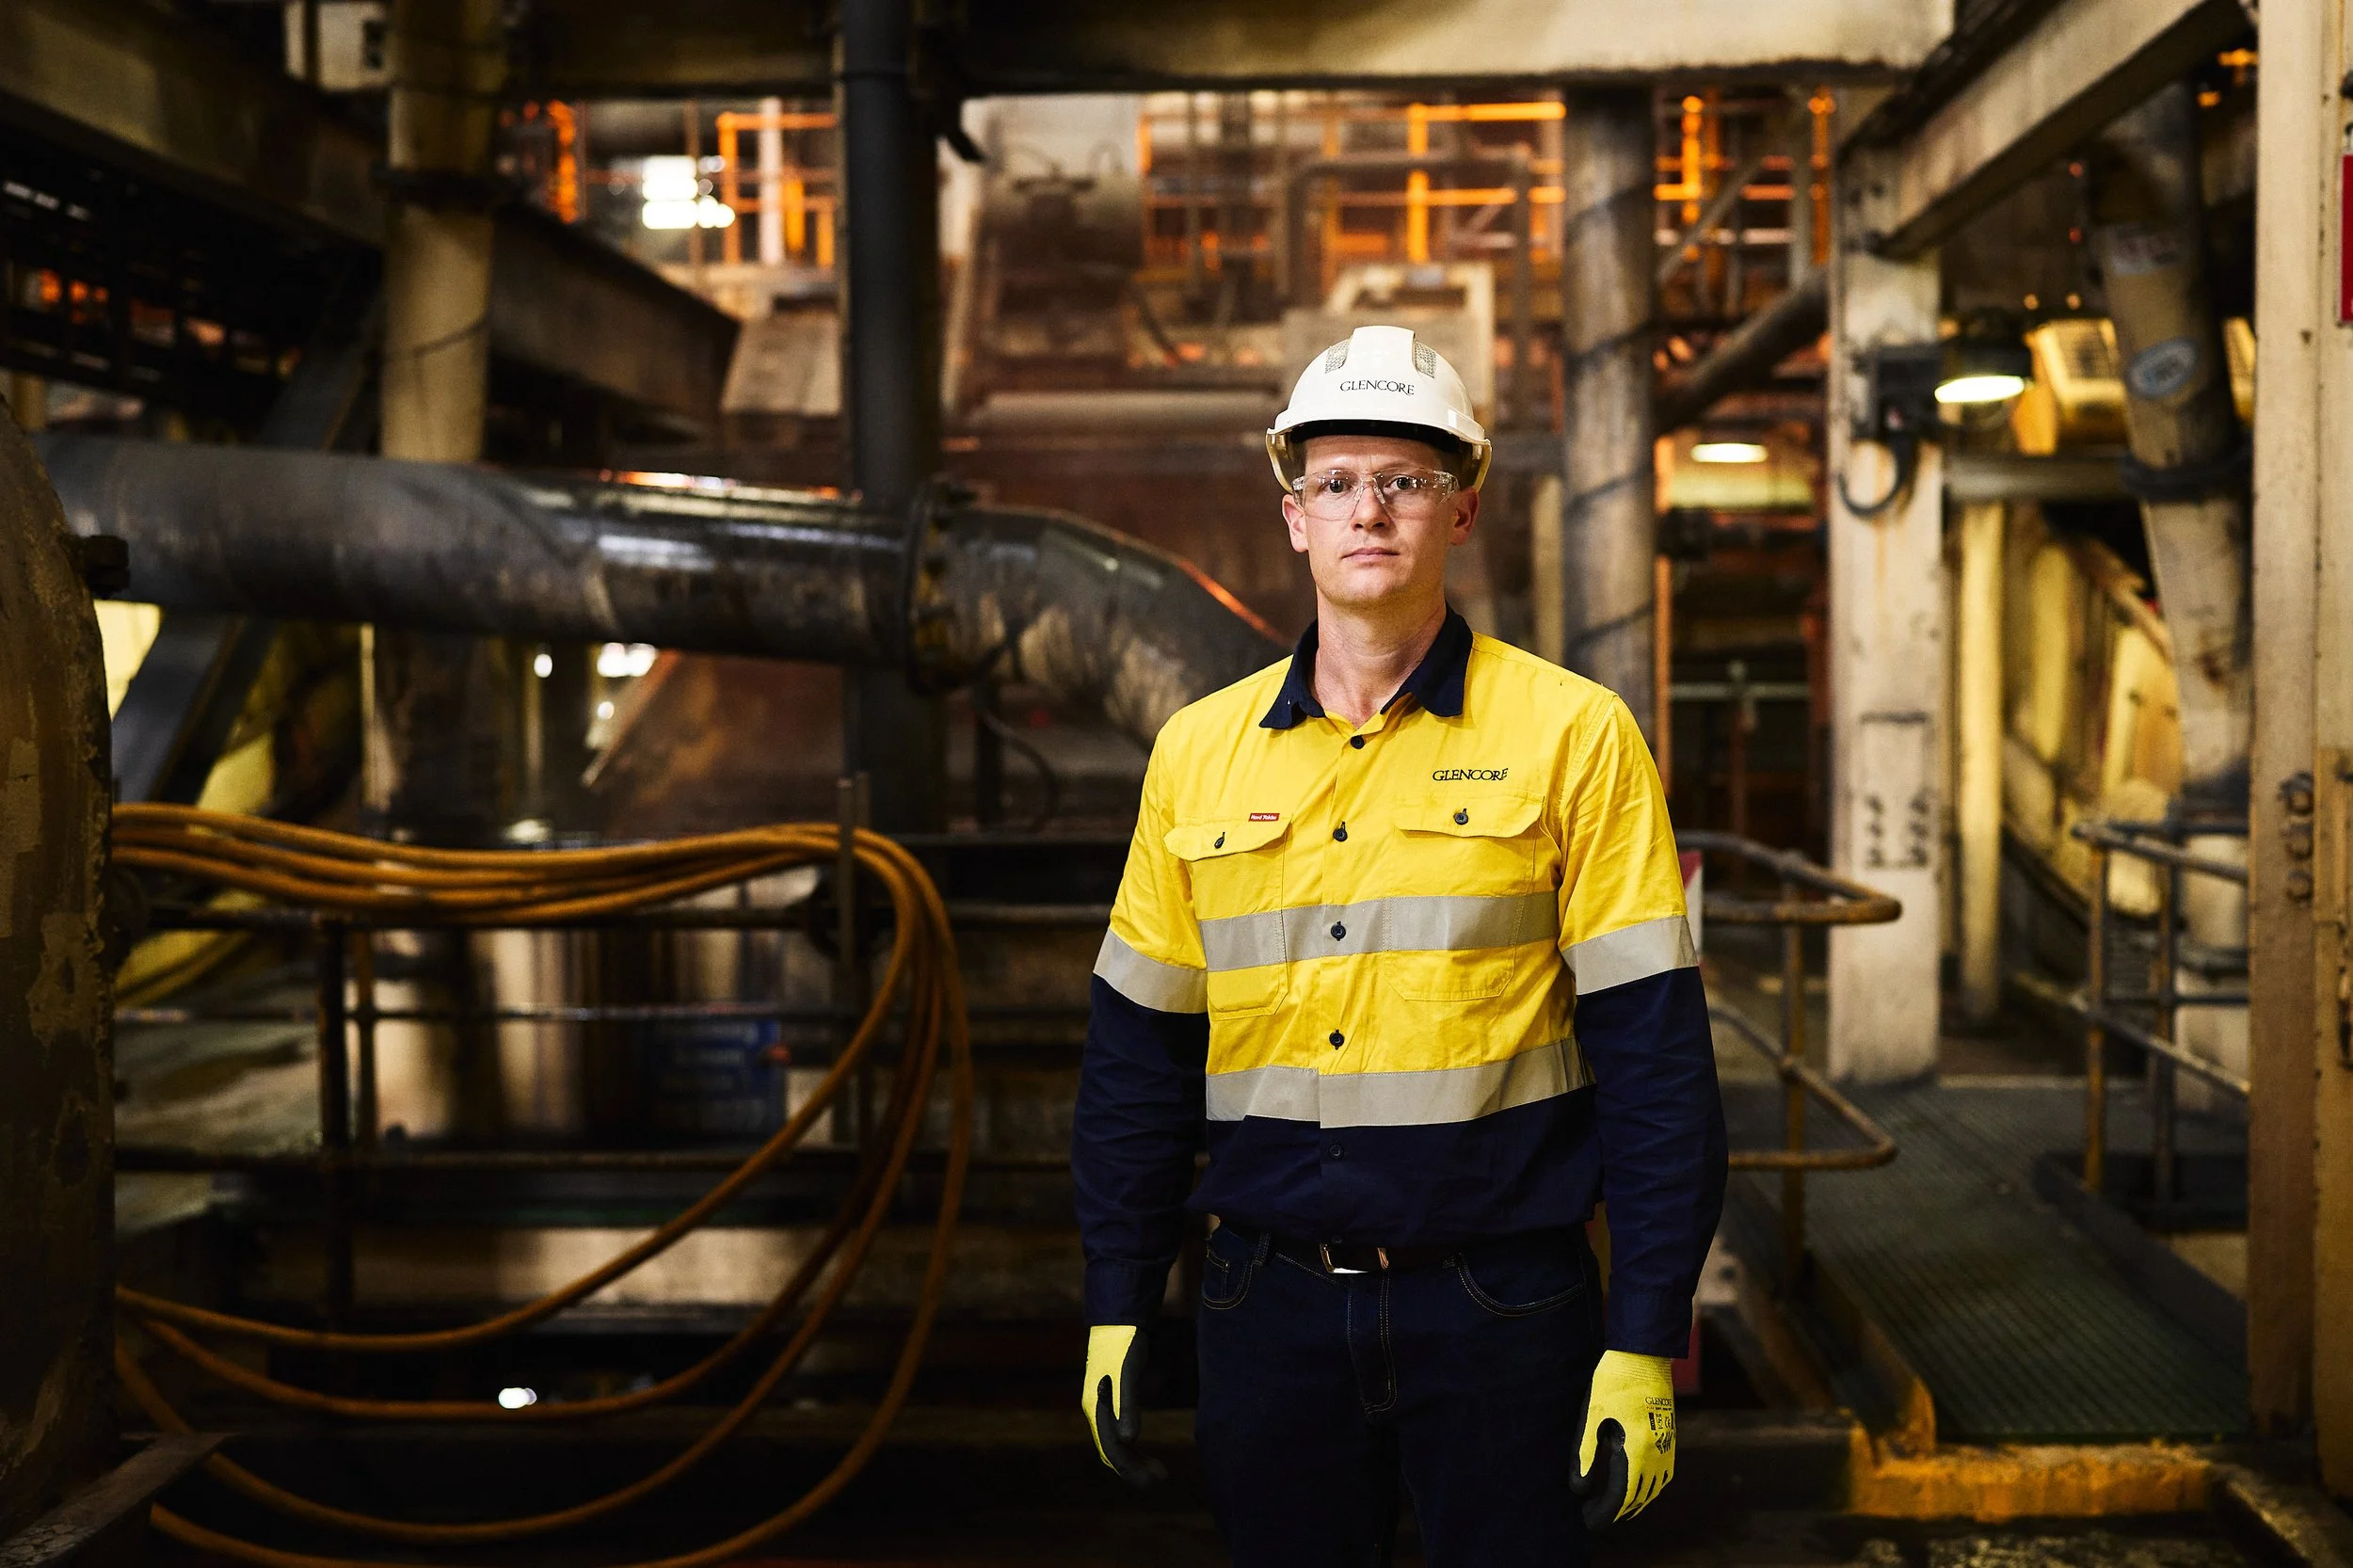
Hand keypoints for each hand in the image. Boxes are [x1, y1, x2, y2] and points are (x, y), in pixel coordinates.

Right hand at [1081, 1324, 1164, 1486]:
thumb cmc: (1123, 1343)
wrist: (1117, 1319)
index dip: (1130, 1468)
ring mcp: (1102, 1405)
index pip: (1111, 1449)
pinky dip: (1130, 1444)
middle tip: (1160, 1478)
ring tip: (1158, 1469)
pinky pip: (1117, 1431)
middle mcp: (1096, 1410)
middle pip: (1111, 1451)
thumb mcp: (1128, 1372)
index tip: (1153, 1480)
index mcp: (1096, 1408)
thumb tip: (1127, 1440)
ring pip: (1114, 1443)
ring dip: (1133, 1459)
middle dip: (1133, 1468)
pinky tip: (1142, 1447)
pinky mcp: (1111, 1398)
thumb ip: (1126, 1405)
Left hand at [1571, 1350, 1675, 1529]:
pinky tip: (1641, 1486)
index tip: (1589, 1520)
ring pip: (1655, 1487)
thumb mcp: (1592, 1415)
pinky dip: (1652, 1487)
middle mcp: (1655, 1453)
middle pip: (1639, 1496)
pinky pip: (1665, 1473)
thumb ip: (1585, 1452)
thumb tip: (1579, 1487)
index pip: (1621, 1495)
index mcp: (1634, 1449)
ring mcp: (1667, 1445)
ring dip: (1636, 1502)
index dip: (1605, 1512)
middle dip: (1617, 1511)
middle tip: (1594, 1516)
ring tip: (1616, 1509)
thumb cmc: (1612, 1382)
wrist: (1644, 1355)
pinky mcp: (1670, 1436)